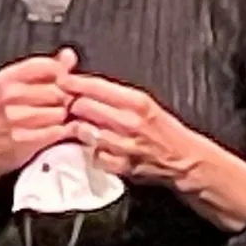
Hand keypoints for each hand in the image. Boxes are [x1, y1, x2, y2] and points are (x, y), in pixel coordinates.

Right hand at [0, 48, 80, 176]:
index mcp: (8, 77)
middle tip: (58, 106)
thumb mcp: (16, 85)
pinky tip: (51, 132)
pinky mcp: (22, 138)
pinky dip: (59, 133)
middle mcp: (9, 94)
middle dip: (64, 99)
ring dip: (62, 118)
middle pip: (59, 90)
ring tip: (52, 120)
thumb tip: (68, 55)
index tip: (61, 85)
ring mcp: (14, 117)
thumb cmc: (2, 115)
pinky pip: (56, 131)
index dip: (63, 77)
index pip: (50, 66)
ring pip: (60, 111)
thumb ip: (45, 68)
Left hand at [62, 71, 245, 231]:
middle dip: (71, 106)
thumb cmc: (164, 130)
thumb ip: (115, 95)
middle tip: (67, 107)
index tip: (60, 80)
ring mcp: (124, 144)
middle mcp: (130, 121)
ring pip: (84, 131)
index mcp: (137, 101)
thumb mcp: (144, 104)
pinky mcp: (121, 165)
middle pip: (82, 106)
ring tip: (79, 127)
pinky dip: (91, 152)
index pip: (95, 86)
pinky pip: (93, 155)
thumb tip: (84, 85)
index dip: (73, 82)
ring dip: (78, 129)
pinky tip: (96, 147)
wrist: (185, 160)